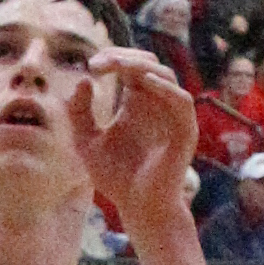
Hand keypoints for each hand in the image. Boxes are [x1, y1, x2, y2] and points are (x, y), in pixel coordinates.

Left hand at [76, 46, 196, 228]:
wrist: (137, 207)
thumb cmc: (115, 177)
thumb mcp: (85, 141)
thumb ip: (79, 112)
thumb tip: (83, 80)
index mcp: (136, 103)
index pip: (129, 66)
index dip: (112, 58)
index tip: (90, 65)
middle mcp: (156, 104)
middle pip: (148, 63)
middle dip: (123, 56)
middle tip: (98, 63)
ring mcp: (172, 116)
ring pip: (166, 75)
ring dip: (141, 66)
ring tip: (118, 66)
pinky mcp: (184, 131)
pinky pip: (182, 101)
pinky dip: (165, 88)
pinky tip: (142, 83)